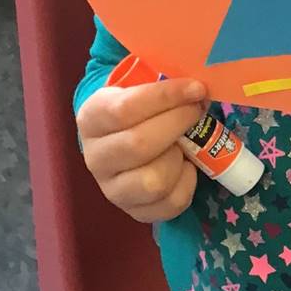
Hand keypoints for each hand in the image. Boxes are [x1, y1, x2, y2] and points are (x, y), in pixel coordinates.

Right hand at [77, 75, 205, 222]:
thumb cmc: (140, 108)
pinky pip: (170, 203)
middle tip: (197, 110)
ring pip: (153, 181)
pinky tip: (186, 166)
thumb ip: (160, 79)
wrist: (125, 139)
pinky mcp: (134, 211)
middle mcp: (95, 157)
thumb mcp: (140, 87)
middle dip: (177, 124)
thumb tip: (198, 82)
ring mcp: (112, 189)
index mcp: (92, 119)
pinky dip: (188, 183)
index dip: (165, 97)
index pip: (125, 108)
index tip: (195, 88)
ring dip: (178, 159)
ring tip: (184, 145)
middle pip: (139, 144)